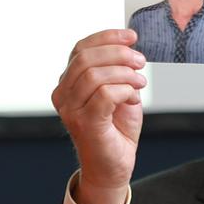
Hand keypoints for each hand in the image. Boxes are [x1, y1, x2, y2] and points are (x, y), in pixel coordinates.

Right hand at [52, 29, 145, 203]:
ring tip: (140, 82)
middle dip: (119, 54)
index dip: (108, 37)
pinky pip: (105, 94)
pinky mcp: (85, 123)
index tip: (132, 36)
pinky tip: (133, 96)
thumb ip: (116, 70)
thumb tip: (128, 46)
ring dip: (125, 74)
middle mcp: (63, 95)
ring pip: (95, 75)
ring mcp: (71, 110)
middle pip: (86, 58)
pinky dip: (125, 90)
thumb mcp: (117, 92)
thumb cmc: (115, 131)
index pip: (81, 49)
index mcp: (67, 83)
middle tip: (140, 62)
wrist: (113, 167)